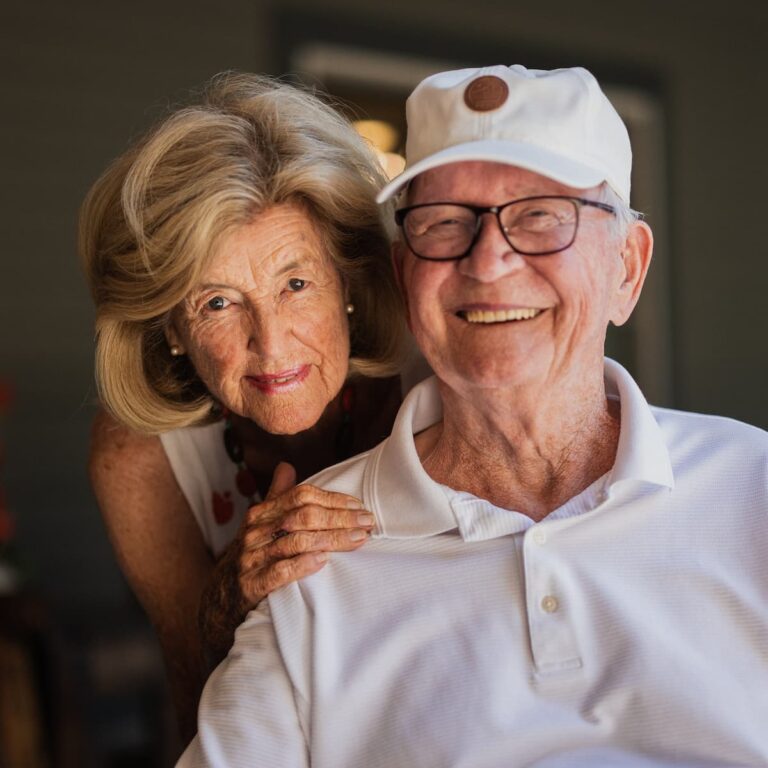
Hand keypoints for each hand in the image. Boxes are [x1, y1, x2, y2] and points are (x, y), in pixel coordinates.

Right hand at [235, 461, 373, 607]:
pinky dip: (302, 565)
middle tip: (367, 522)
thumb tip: (286, 466)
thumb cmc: (253, 554)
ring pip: (296, 542)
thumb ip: (277, 496)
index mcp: (261, 513)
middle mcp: (256, 531)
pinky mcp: (251, 584)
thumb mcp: (262, 523)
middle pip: (303, 517)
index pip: (301, 496)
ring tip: (358, 540)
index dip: (332, 499)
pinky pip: (279, 571)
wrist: (221, 595)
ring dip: (331, 539)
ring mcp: (252, 557)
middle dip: (339, 518)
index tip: (359, 506)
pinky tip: (324, 561)